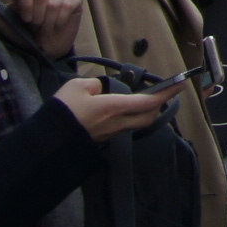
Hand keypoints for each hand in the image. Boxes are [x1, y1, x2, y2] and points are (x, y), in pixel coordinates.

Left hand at [7, 0, 83, 56]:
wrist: (45, 49)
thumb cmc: (24, 36)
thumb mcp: (5, 27)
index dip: (26, 3)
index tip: (25, 20)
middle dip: (39, 15)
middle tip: (36, 26)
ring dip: (49, 19)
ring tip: (46, 28)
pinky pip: (70, 2)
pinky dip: (62, 18)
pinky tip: (58, 25)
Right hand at [56, 78, 177, 142]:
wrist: (47, 141)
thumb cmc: (63, 112)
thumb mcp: (78, 86)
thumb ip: (97, 84)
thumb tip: (105, 89)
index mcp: (114, 107)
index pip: (149, 101)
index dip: (167, 93)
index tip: (180, 85)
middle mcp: (117, 123)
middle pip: (149, 117)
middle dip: (160, 105)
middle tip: (163, 92)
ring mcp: (110, 134)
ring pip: (137, 124)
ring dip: (146, 113)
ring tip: (146, 100)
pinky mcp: (102, 140)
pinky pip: (124, 128)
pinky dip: (131, 118)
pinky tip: (125, 110)